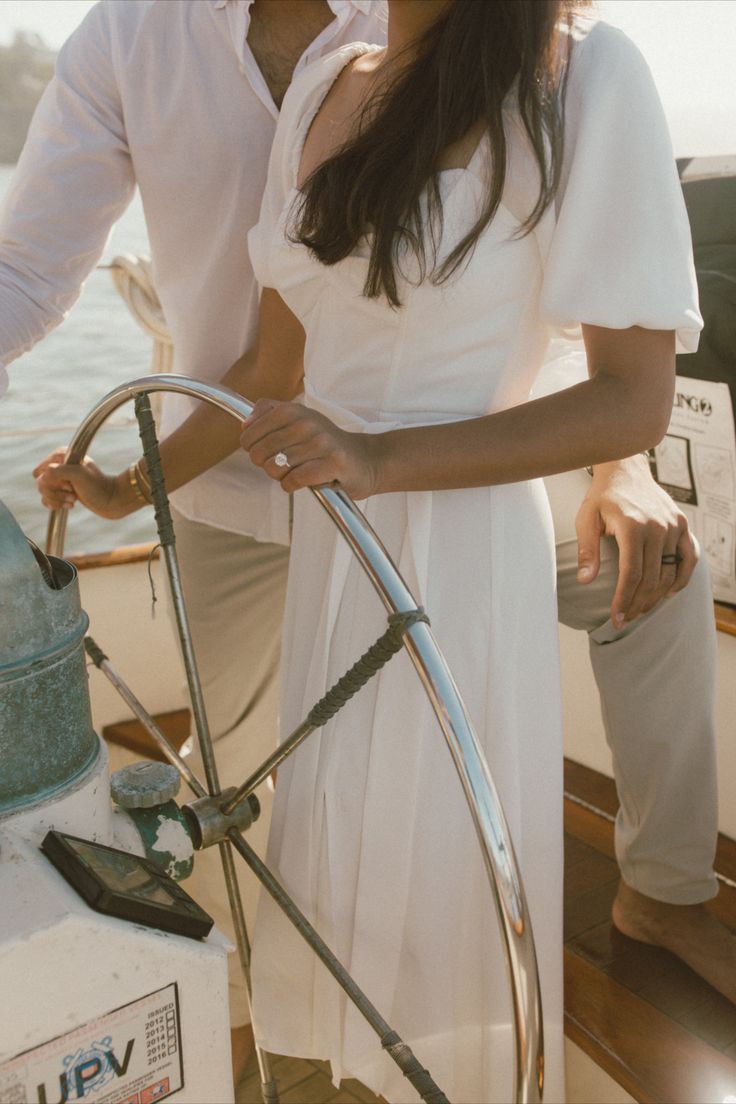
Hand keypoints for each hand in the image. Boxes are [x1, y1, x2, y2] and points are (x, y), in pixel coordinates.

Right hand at [33, 448, 137, 518]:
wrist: (111, 500)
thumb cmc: (98, 486)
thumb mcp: (79, 475)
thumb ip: (57, 472)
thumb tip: (41, 477)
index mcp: (60, 456)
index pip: (39, 472)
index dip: (51, 481)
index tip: (69, 483)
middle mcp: (58, 465)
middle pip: (40, 484)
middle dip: (55, 492)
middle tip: (73, 492)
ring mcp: (60, 479)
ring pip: (44, 493)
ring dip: (57, 500)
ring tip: (74, 499)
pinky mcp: (62, 491)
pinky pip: (47, 500)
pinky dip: (56, 505)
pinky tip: (70, 505)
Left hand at [239, 400, 378, 499]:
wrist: (365, 459)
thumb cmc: (326, 443)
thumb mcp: (299, 419)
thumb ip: (270, 413)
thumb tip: (245, 423)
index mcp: (294, 411)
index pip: (250, 432)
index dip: (250, 447)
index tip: (263, 451)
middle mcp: (307, 423)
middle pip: (260, 452)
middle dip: (265, 464)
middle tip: (282, 465)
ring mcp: (321, 443)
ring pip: (276, 467)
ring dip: (281, 477)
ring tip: (295, 472)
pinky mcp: (332, 464)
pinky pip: (295, 479)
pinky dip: (292, 485)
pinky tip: (300, 482)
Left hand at [575, 454, 697, 625]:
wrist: (626, 469)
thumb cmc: (602, 497)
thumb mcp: (586, 519)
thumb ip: (587, 550)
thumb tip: (585, 580)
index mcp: (632, 526)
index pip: (631, 574)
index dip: (624, 600)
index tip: (617, 618)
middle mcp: (657, 527)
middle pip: (651, 578)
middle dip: (638, 603)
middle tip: (626, 619)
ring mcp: (673, 526)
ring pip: (670, 572)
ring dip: (657, 596)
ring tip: (641, 609)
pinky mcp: (682, 525)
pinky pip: (689, 558)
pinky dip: (681, 578)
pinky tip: (668, 593)